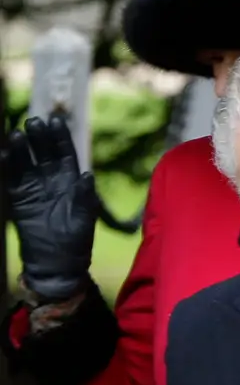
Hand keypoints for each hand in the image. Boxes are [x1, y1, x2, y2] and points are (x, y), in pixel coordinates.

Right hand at [3, 115, 99, 300]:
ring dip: (22, 149)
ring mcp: (34, 189)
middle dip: (40, 138)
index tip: (55, 121)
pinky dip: (9, 166)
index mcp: (72, 182)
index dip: (61, 138)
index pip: (66, 154)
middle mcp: (52, 181)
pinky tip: (5, 153)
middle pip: (45, 154)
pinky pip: (12, 179)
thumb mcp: (84, 217)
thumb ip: (85, 196)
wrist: (57, 263)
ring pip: (27, 163)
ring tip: (16, 134)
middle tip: (33, 122)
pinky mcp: (19, 200)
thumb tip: (87, 174)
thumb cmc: (76, 241)